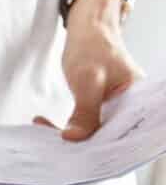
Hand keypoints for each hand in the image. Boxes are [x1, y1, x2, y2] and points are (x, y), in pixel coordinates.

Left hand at [56, 0, 142, 139]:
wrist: (89, 32)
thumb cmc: (95, 48)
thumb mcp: (88, 80)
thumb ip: (85, 111)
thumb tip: (74, 138)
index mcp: (141, 103)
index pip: (124, 135)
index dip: (102, 149)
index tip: (74, 152)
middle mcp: (132, 111)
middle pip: (108, 139)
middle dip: (81, 146)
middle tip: (51, 144)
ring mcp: (117, 112)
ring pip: (94, 135)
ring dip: (68, 136)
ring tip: (43, 127)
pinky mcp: (102, 112)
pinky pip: (85, 127)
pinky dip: (65, 127)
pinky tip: (42, 123)